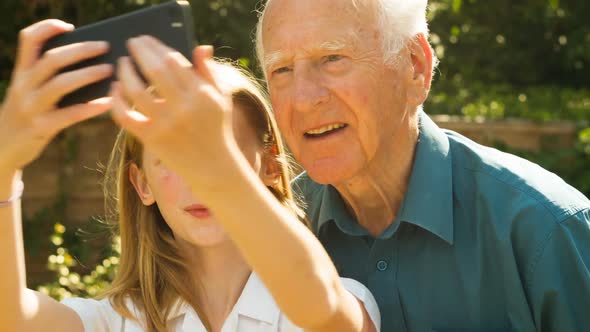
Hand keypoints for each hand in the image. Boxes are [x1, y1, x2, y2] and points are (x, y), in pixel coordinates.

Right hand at [0, 19, 112, 172]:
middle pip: (52, 60)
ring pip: (60, 84)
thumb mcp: (30, 92)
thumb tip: (92, 64)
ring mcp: (30, 107)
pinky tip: (108, 102)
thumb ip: (50, 78)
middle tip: (105, 47)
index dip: (48, 28)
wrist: (3, 149)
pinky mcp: (40, 128)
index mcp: (22, 73)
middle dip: (81, 50)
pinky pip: (69, 114)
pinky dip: (90, 107)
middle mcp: (23, 86)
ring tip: (109, 70)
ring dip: (88, 75)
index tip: (70, 26)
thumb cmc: (28, 115)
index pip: (29, 40)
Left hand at [110, 36, 239, 192]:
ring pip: (136, 91)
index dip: (157, 47)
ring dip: (124, 73)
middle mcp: (183, 108)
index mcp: (202, 95)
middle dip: (139, 52)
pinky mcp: (151, 139)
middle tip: (131, 42)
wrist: (213, 167)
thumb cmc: (216, 127)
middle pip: (154, 71)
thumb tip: (200, 47)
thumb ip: (209, 72)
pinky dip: (116, 100)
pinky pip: (125, 116)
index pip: (174, 61)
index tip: (147, 39)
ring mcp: (165, 124)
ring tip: (122, 63)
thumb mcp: (221, 99)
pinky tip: (115, 88)